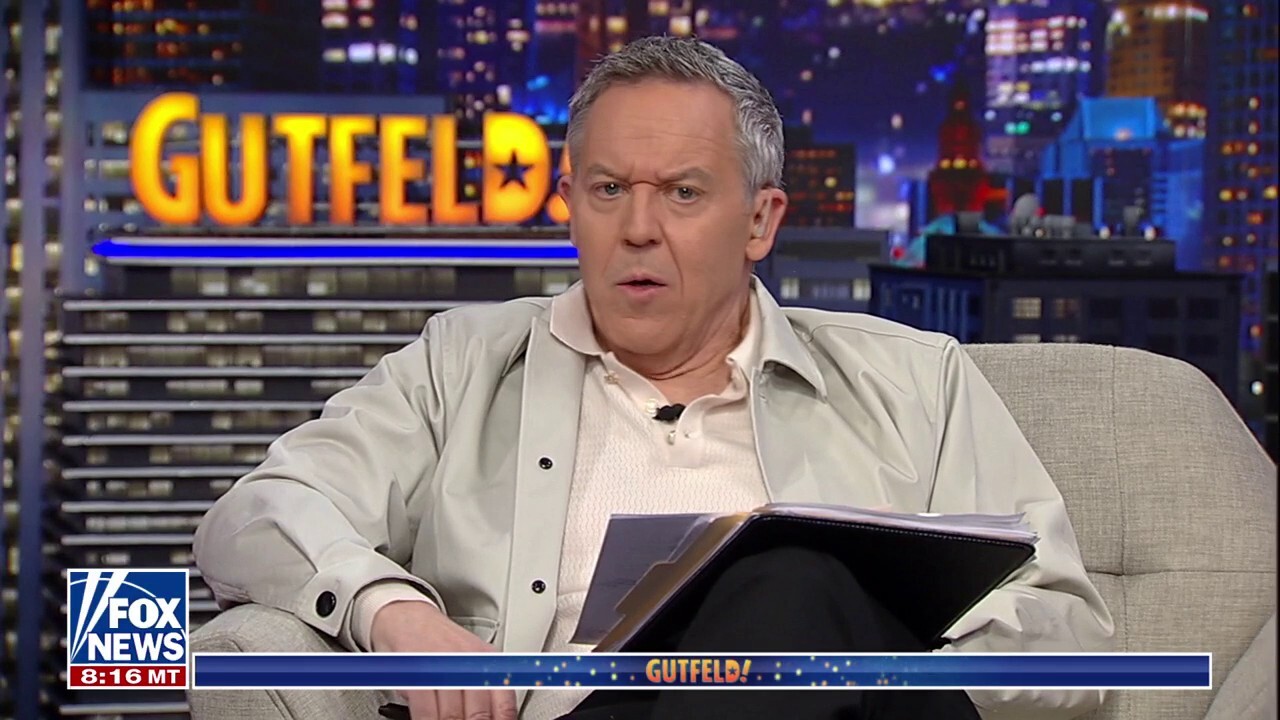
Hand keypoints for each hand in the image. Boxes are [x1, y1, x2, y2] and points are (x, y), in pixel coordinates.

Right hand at [370, 600, 517, 719]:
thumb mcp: (470, 661)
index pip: (504, 706)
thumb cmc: (438, 642)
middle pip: (479, 714)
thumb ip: (482, 690)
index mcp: (488, 662)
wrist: (406, 616)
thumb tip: (493, 717)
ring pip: (452, 715)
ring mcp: (445, 666)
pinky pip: (426, 711)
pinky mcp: (419, 672)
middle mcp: (470, 663)